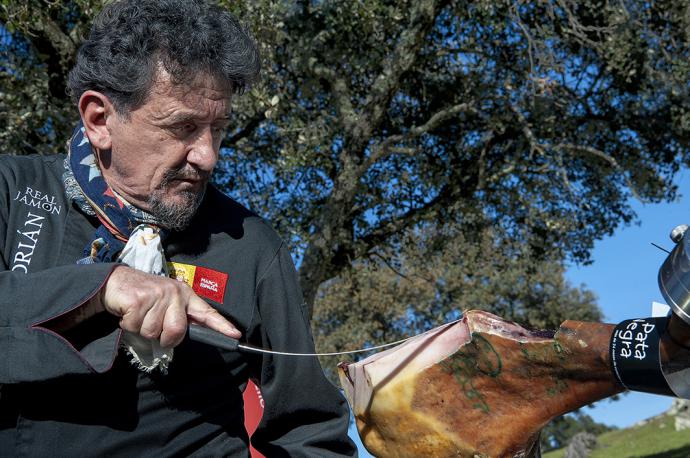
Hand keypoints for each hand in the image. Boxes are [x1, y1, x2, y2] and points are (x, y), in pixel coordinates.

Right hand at [99, 265, 240, 347]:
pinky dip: (129, 325)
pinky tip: (129, 312)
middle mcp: (174, 293)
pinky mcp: (138, 300)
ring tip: (140, 315)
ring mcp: (156, 295)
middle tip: (155, 327)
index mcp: (185, 295)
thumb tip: (184, 336)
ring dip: (142, 330)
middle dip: (164, 337)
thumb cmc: (145, 296)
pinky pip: (136, 328)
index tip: (236, 335)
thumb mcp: (166, 303)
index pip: (207, 313)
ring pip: (153, 333)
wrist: (117, 281)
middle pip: (176, 331)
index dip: (221, 326)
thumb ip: (178, 317)